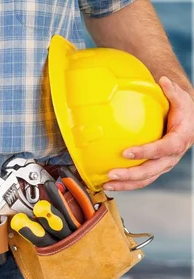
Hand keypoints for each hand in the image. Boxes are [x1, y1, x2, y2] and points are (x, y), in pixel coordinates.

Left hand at [103, 76, 193, 190]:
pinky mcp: (155, 169)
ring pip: (145, 179)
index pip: (162, 149)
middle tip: (112, 174)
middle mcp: (171, 157)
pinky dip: (126, 184)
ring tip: (106, 183)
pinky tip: (108, 182)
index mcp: (179, 140)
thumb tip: (163, 80)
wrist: (187, 124)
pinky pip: (141, 180)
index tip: (126, 152)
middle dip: (131, 175)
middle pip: (151, 170)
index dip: (145, 152)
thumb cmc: (181, 110)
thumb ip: (173, 91)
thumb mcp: (181, 99)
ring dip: (125, 184)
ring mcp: (163, 165)